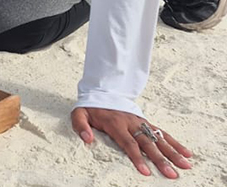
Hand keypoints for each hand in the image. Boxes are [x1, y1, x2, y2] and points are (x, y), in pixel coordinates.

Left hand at [72, 107, 192, 178]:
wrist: (101, 90)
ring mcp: (141, 122)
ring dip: (173, 153)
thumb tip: (87, 139)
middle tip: (171, 174)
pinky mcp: (146, 122)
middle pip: (148, 143)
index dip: (137, 157)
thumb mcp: (79, 113)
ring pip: (159, 138)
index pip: (128, 143)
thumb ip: (81, 126)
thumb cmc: (91, 107)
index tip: (146, 171)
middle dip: (160, 159)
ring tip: (185, 165)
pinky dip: (175, 143)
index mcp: (115, 123)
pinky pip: (162, 132)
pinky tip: (187, 153)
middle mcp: (131, 123)